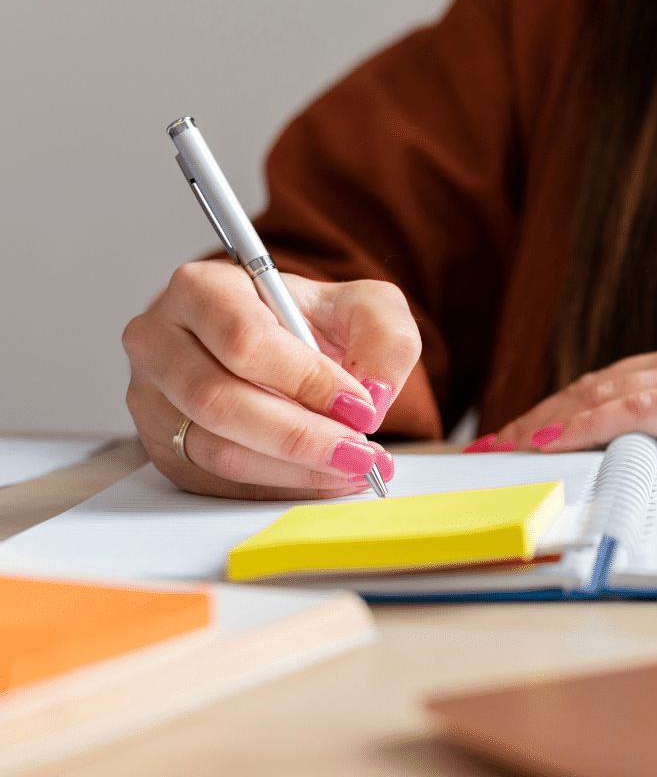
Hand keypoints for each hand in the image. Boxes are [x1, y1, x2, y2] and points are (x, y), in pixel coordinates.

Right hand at [123, 260, 420, 498]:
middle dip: (301, 436)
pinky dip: (279, 487)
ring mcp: (152, 399)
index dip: (306, 380)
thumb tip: (375, 394)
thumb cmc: (311, 321)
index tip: (360, 406)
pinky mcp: (163, 446)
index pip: (245, 341)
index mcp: (203, 290)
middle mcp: (161, 341)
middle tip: (359, 452)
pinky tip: (324, 479)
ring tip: (352, 468)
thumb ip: (384, 337)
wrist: (282, 346)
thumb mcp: (362, 307)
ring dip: (294, 469)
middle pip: (220, 401)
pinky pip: (217, 482)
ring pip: (216, 450)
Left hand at [487, 329, 656, 460]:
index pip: (616, 381)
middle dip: (539, 415)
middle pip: (597, 383)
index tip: (523, 432)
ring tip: (503, 447)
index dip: (563, 406)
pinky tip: (558, 438)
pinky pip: (644, 408)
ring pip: (607, 391)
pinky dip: (593, 422)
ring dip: (548, 420)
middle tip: (491, 445)